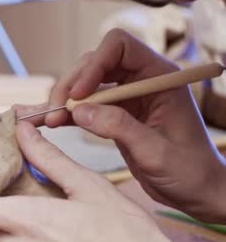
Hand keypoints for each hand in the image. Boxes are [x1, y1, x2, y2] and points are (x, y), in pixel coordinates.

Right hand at [15, 28, 225, 222]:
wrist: (197, 193)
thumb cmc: (189, 171)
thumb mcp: (155, 151)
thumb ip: (118, 127)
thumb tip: (79, 111)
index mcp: (159, 78)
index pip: (119, 48)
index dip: (94, 64)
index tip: (78, 94)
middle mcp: (140, 82)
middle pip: (94, 64)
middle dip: (71, 86)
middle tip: (55, 113)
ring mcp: (126, 99)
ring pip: (85, 86)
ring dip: (62, 101)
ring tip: (43, 120)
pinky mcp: (114, 116)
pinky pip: (84, 108)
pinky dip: (65, 114)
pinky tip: (47, 123)